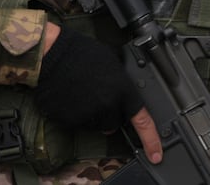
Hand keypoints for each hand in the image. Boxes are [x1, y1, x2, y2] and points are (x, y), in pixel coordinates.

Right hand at [36, 24, 162, 163]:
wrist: (53, 54)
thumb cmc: (84, 53)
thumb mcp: (114, 63)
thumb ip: (122, 84)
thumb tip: (124, 94)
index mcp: (122, 91)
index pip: (142, 121)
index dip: (151, 139)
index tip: (156, 155)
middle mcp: (107, 106)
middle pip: (113, 123)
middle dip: (109, 114)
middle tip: (99, 96)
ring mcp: (87, 115)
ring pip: (95, 124)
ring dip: (91, 114)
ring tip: (82, 92)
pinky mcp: (68, 120)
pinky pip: (76, 123)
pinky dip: (74, 114)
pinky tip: (70, 97)